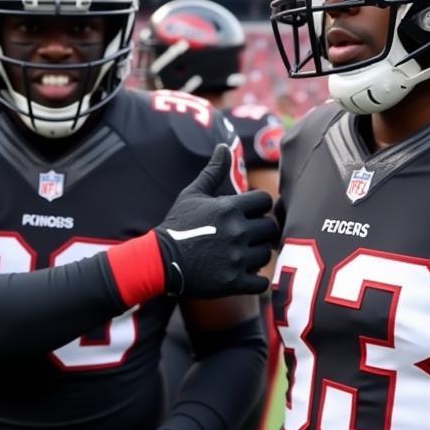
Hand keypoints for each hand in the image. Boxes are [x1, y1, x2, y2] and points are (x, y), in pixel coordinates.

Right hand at [155, 144, 276, 297]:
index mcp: (229, 208)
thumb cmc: (177, 225)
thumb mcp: (193, 194)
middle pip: (270, 228)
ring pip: (266, 254)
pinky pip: (261, 283)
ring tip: (241, 255)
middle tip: (247, 236)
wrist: (159, 260)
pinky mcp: (233, 282)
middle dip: (260, 231)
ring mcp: (236, 259)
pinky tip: (243, 274)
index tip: (247, 214)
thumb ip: (213, 171)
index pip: (265, 201)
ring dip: (257, 255)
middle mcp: (236, 232)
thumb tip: (224, 146)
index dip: (258, 207)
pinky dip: (255, 280)